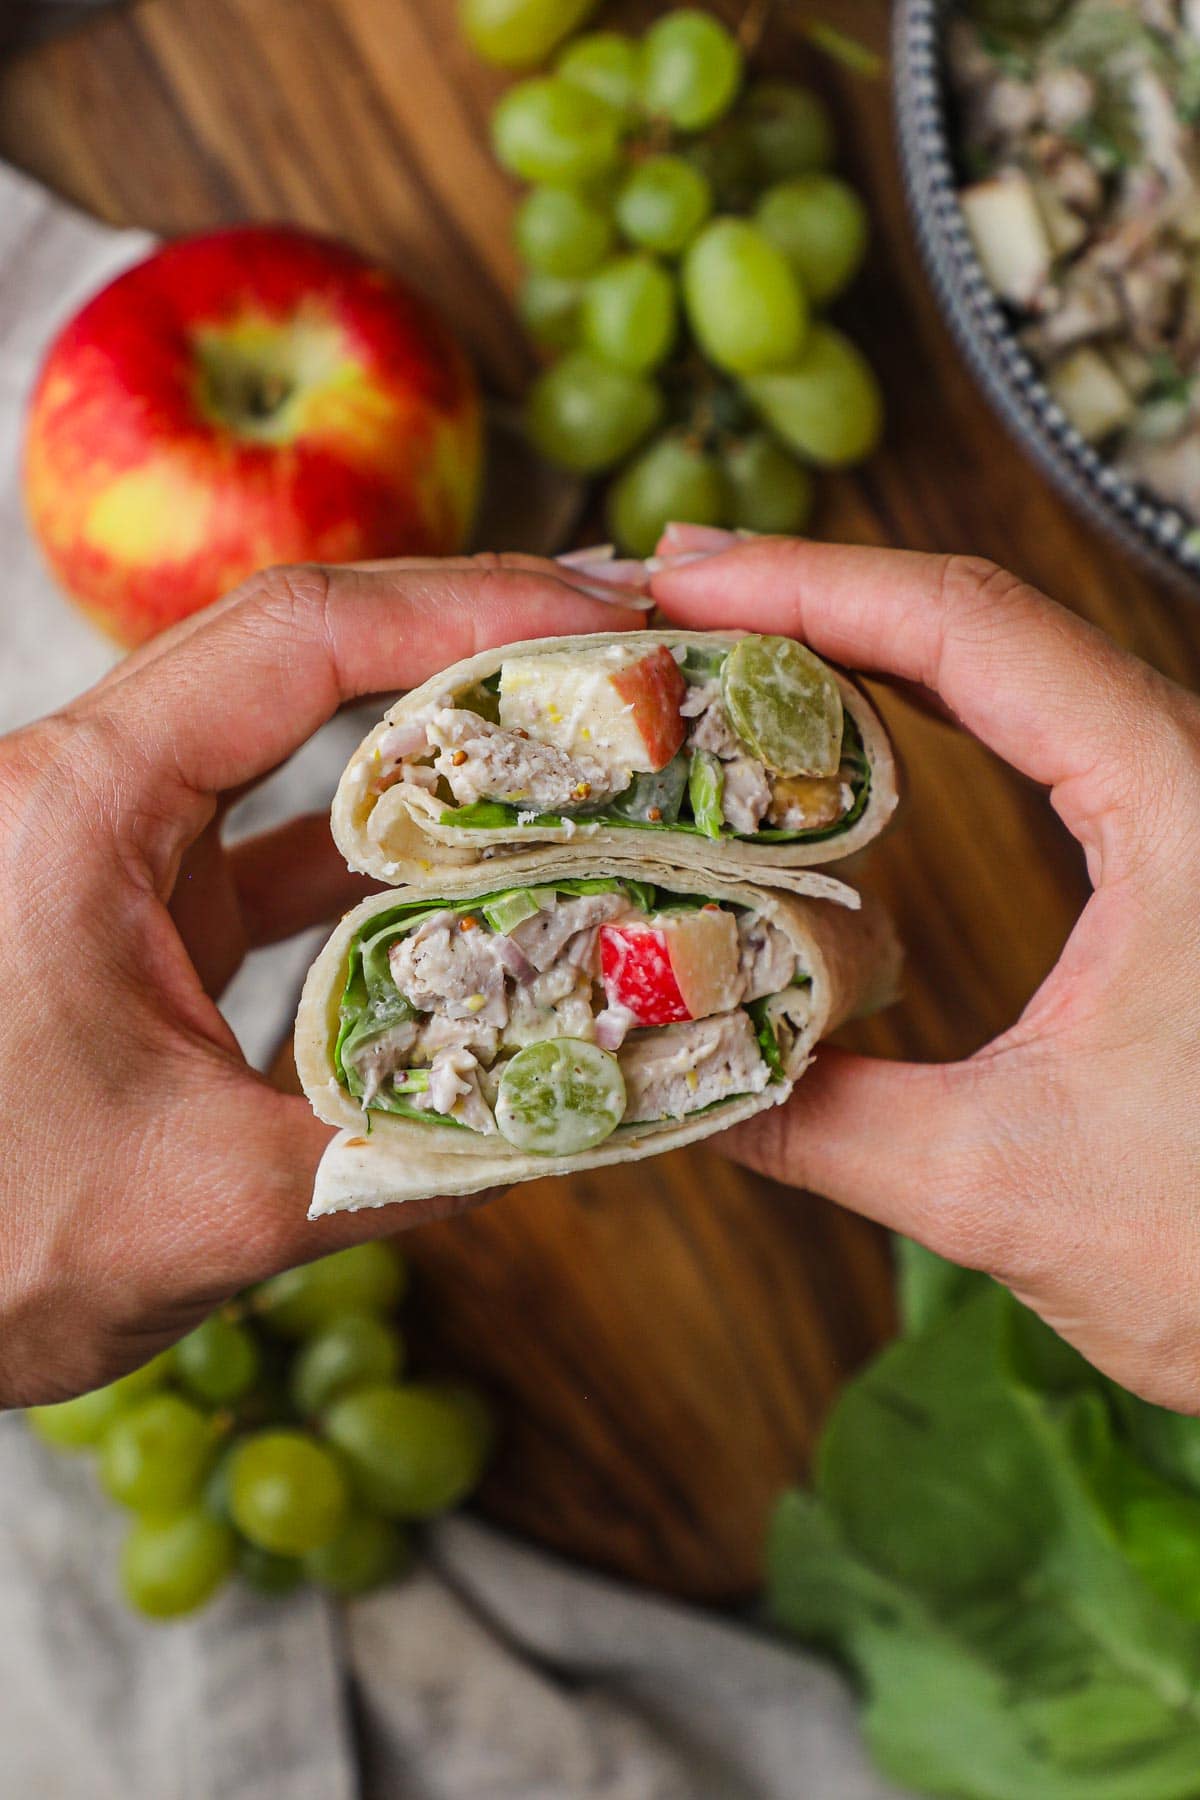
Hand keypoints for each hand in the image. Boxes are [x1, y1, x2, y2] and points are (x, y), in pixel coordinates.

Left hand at [0, 556, 644, 1405]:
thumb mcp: (200, 1210)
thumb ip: (406, 1157)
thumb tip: (586, 1118)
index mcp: (76, 808)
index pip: (296, 638)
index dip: (464, 605)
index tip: (600, 614)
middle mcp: (85, 797)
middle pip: (298, 657)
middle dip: (466, 644)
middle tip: (616, 653)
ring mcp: (105, 856)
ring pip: (293, 751)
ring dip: (433, 747)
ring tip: (575, 750)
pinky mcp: (126, 920)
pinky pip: (273, 850)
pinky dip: (381, 856)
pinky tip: (484, 883)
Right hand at [651, 524, 1199, 1412]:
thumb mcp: (999, 1187)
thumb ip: (818, 1124)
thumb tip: (674, 1083)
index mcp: (1181, 803)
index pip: (971, 629)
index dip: (809, 586)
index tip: (681, 579)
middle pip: (986, 619)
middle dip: (817, 595)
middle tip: (670, 599)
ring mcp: (1198, 804)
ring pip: (1019, 666)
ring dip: (869, 641)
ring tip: (728, 639)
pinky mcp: (1188, 852)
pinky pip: (1046, 731)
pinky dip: (933, 706)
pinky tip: (852, 724)